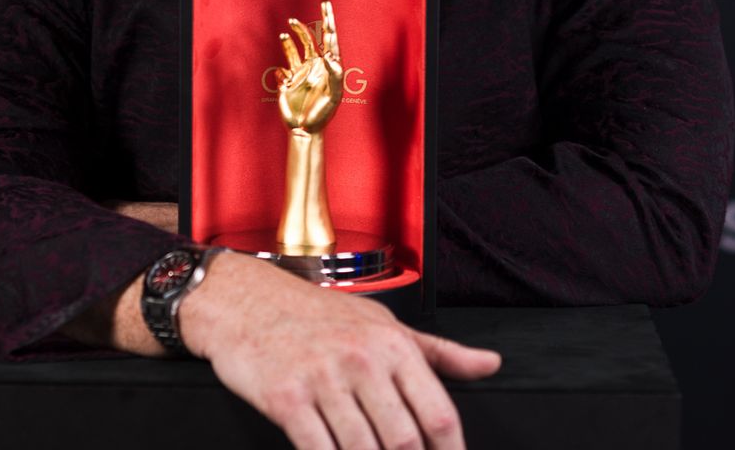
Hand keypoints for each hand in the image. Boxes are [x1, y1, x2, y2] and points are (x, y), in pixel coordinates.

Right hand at [180, 252, 500, 449]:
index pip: (439, 417)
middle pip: (406, 444)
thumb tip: (489, 365)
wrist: (245, 300)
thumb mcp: (382, 322)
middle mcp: (362, 360)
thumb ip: (438, 352)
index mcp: (392, 344)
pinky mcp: (287, 399)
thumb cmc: (315, 313)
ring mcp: (323, 380)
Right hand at [278, 0, 342, 136]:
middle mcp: (315, 66)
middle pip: (310, 40)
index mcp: (329, 66)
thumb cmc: (323, 113)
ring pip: (294, 50)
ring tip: (284, 33)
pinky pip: (282, 71)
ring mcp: (300, 72)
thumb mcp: (334, 96)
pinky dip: (280, 72)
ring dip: (289, 41)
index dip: (328, 22)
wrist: (305, 129)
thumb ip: (335, 75)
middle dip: (305, 27)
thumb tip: (329, 55)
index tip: (325, 7)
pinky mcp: (287, 81)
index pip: (330, 40)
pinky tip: (284, 80)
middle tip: (293, 18)